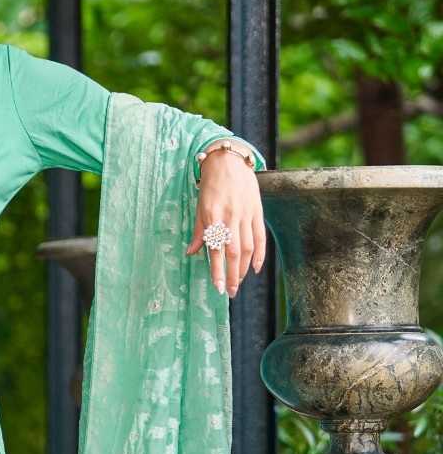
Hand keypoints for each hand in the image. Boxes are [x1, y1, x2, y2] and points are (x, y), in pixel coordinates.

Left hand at [185, 149, 266, 296]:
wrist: (229, 161)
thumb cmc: (211, 184)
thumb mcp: (200, 207)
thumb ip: (199, 231)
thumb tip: (192, 253)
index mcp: (213, 217)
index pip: (216, 250)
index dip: (217, 271)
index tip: (217, 287)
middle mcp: (231, 217)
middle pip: (234, 253)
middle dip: (232, 276)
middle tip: (229, 292)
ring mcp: (246, 215)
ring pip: (248, 248)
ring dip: (244, 269)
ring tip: (238, 283)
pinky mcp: (257, 211)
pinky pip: (260, 237)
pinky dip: (260, 254)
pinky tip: (256, 268)